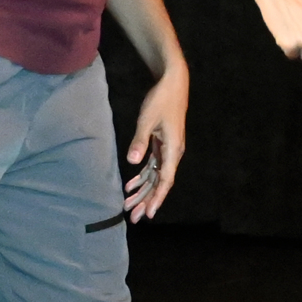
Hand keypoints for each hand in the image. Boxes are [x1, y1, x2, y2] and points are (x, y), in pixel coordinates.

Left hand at [123, 66, 186, 221]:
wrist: (173, 83)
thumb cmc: (161, 100)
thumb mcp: (147, 120)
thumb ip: (140, 141)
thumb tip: (133, 162)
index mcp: (173, 150)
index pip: (165, 181)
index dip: (157, 198)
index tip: (149, 214)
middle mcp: (173, 153)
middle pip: (159, 183)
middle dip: (146, 200)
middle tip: (133, 218)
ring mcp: (168, 149)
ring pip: (155, 176)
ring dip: (142, 191)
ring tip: (129, 206)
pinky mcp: (162, 144)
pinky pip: (153, 166)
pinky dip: (142, 176)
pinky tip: (130, 186)